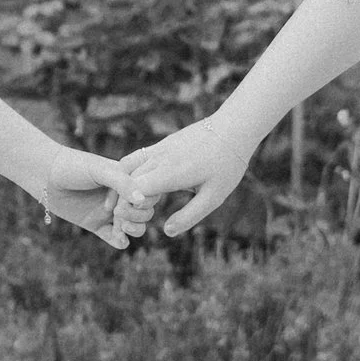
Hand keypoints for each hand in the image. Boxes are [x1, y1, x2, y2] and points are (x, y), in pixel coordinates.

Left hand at [39, 144, 148, 249]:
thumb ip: (122, 183)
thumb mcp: (100, 171)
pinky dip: (119, 241)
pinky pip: (112, 236)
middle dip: (138, 217)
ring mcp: (108, 211)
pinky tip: (120, 241)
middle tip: (120, 215)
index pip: (148, 193)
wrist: (44, 175)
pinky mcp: (95, 224)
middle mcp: (120, 196)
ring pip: (131, 226)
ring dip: (132, 230)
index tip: (128, 200)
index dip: (143, 200)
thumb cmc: (73, 166)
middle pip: (143, 212)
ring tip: (122, 230)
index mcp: (126, 179)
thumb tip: (142, 200)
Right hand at [120, 111, 255, 237]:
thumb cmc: (227, 165)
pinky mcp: (161, 144)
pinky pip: (135, 158)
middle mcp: (159, 159)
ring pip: (127, 169)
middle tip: (139, 215)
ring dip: (126, 187)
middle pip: (126, 182)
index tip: (143, 217)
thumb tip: (167, 231)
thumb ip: (189, 216)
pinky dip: (130, 173)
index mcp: (170, 173)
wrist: (233, 129)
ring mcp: (158, 149)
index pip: (133, 192)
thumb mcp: (213, 197)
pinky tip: (141, 186)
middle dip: (126, 201)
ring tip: (140, 201)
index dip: (131, 208)